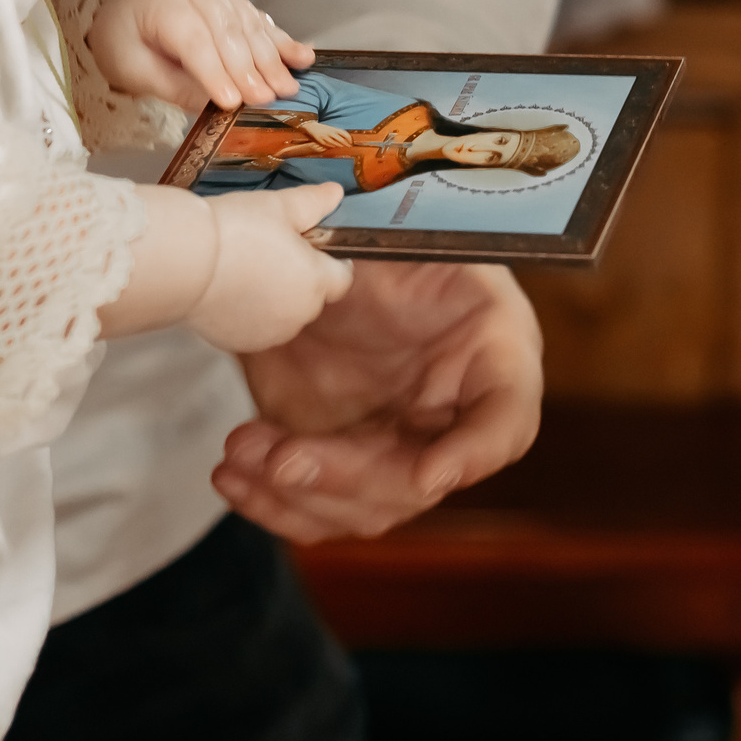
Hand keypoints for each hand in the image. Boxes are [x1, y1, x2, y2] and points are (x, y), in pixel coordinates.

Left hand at [88, 0, 313, 111]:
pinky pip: (259, 19)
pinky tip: (303, 56)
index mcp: (163, 2)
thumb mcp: (132, 68)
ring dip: (272, 58)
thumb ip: (172, 86)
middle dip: (251, 68)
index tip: (234, 102)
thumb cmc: (122, 40)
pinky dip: (281, 40)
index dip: (215, 72)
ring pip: (249, 25)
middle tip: (270, 99)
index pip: (194, 40)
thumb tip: (213, 109)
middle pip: (228, 31)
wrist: (124, 7)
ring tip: (288, 87)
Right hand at [189, 184, 353, 353]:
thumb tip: (335, 194)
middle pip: (311, 297)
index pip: (342, 279)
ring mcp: (269, 332)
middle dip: (299, 278)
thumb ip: (313, 202)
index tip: (315, 249)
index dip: (332, 262)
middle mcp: (299, 314)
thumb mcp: (279, 205)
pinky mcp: (239, 342)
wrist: (186, 261)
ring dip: (274, 298)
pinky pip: (254, 327)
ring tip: (247, 269)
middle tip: (272, 252)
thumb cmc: (236, 230)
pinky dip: (248, 313)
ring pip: (282, 314)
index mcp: (316, 281)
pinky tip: (228, 290)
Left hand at [216, 262, 542, 542]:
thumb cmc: (376, 233)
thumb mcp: (405, 231)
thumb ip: (402, 256)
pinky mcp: (335, 459)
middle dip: (349, 477)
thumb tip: (358, 267)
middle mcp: (447, 416)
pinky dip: (270, 501)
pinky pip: (311, 507)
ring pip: (361, 509)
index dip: (473, 455)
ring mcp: (389, 445)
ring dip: (299, 495)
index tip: (427, 472)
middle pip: (416, 480)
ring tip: (243, 450)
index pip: (507, 421)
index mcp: (491, 353)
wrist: (305, 254)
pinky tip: (233, 471)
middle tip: (287, 459)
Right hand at [296, 116, 352, 151]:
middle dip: (346, 144)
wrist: (312, 126)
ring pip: (334, 144)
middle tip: (349, 147)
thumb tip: (346, 140)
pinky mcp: (320, 140)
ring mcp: (325, 137)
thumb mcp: (331, 129)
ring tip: (341, 146)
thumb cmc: (324, 129)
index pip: (344, 134)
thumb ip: (338, 134)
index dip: (349, 138)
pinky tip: (334, 146)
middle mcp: (330, 132)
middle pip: (341, 140)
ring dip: (339, 145)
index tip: (351, 142)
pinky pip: (328, 145)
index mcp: (334, 129)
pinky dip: (331, 146)